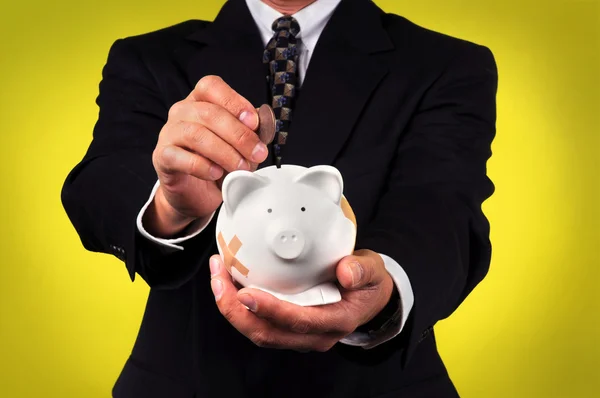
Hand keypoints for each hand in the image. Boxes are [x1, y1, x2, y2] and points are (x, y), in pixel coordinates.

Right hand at [144, 76, 268, 236]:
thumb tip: (265, 124)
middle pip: (208, 112)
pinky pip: (178, 157)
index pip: (211, 86)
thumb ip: (251, 132)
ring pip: (195, 134)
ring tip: (241, 167)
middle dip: (239, 134)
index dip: (234, 101)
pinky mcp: (162, 157)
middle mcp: (181, 112)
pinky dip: (202, 166)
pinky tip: (216, 173)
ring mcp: (169, 133)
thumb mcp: (240, 145)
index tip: (254, 122)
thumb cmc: (218, 163)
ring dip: (224, 152)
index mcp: (201, 101)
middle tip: (257, 153)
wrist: (196, 194)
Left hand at [209, 249, 394, 351]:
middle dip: (235, 311)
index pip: (298, 322)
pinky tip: (228, 282)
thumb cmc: (367, 284)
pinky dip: (237, 306)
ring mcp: (297, 335)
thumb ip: (363, 270)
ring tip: (217, 277)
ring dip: (231, 308)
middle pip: (267, 334)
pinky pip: (257, 322)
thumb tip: (346, 272)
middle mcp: (313, 335)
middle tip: (219, 280)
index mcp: (334, 322)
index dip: (271, 310)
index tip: (247, 293)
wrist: (368, 298)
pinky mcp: (286, 327)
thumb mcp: (373, 270)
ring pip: (257, 331)